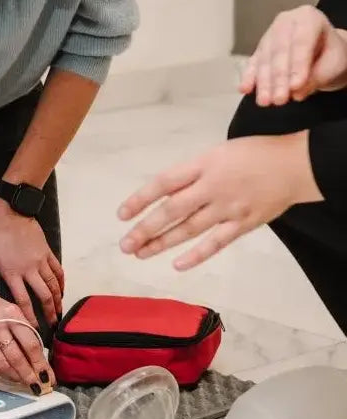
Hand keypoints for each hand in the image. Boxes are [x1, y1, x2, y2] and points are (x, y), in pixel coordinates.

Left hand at [0, 197, 63, 327]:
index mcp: (11, 272)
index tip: (32, 327)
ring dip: (57, 300)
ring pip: (53, 284)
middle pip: (43, 296)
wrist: (10, 209)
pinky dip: (61, 282)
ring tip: (59, 312)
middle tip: (51, 325)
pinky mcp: (46, 251)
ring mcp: (39, 260)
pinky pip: (57, 270)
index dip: (28, 316)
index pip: (22, 300)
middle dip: (48, 312)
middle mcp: (28, 269)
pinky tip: (62, 291)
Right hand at [0, 289, 52, 389]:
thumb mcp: (18, 314)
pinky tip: (13, 377)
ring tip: (26, 383)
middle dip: (29, 375)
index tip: (48, 376)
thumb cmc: (0, 311)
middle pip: (15, 357)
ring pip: (2, 364)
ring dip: (17, 377)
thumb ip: (29, 334)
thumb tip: (41, 361)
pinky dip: (4, 374)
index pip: (29, 344)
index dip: (40, 363)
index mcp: (11, 315)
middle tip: (38, 386)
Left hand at [118, 133, 321, 269]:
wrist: (297, 164)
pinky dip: (196, 255)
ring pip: (188, 229)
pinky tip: (177, 264)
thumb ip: (191, 174)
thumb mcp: (217, 154)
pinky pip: (216, 243)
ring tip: (140, 253)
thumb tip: (163, 194)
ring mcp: (228, 207)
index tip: (122, 215)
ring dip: (162, 243)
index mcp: (203, 165)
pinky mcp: (243, 224)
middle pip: (171, 210)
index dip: (140, 200)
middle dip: (145, 229)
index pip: (163, 183)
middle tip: (125, 244)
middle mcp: (213, 187)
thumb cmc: (254, 155)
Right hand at [241, 5, 346, 105]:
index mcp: (308, 18)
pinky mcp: (259, 51)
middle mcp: (285, 23)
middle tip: (279, 99)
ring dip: (264, 83)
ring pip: (264, 61)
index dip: (297, 65)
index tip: (296, 86)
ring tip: (265, 101)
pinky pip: (253, 65)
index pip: (301, 42)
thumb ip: (317, 77)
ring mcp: (269, 37)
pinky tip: (245, 89)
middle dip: (278, 78)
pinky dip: (249, 78)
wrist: (324, 55)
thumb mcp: (333, 65)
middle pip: (279, 52)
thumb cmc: (331, 56)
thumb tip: (296, 92)